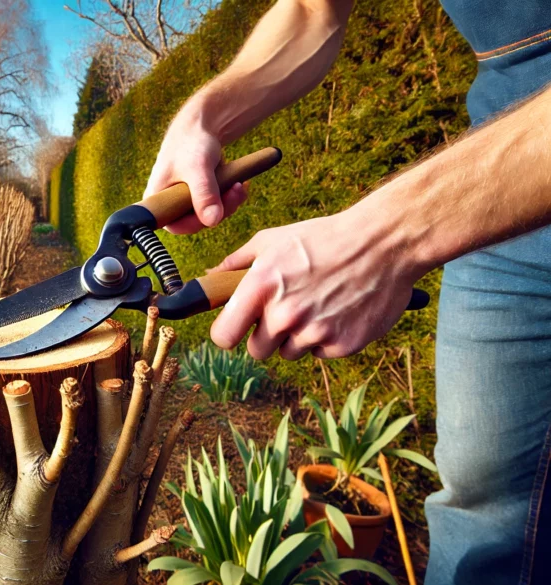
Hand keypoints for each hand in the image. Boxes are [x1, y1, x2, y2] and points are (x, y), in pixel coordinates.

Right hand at [144, 98, 247, 233]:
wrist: (201, 126)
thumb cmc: (191, 143)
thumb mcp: (197, 168)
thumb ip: (204, 195)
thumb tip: (212, 221)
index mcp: (157, 198)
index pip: (175, 225)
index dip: (197, 223)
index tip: (218, 211)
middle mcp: (168, 203)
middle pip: (196, 221)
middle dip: (220, 208)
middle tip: (237, 191)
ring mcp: (183, 200)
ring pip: (208, 214)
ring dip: (228, 202)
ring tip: (240, 185)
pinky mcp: (198, 196)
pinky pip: (215, 205)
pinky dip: (230, 197)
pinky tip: (240, 184)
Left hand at [208, 208, 424, 359]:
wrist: (383, 243)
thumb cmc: (323, 238)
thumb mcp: (272, 240)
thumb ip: (237, 262)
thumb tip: (211, 278)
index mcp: (260, 288)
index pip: (224, 336)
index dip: (229, 333)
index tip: (236, 328)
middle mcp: (284, 314)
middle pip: (257, 351)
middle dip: (265, 335)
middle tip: (285, 311)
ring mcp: (315, 332)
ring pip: (289, 353)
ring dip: (297, 337)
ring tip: (316, 304)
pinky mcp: (343, 345)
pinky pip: (320, 353)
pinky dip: (326, 339)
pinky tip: (338, 311)